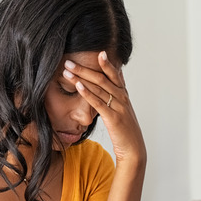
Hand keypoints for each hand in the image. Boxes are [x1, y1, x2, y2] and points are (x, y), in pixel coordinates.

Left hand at [63, 51, 145, 166]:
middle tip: (69, 61)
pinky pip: (98, 103)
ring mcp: (118, 107)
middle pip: (102, 78)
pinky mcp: (113, 118)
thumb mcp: (122, 110)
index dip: (106, 63)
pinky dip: (87, 93)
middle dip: (84, 68)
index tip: (98, 51)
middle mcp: (122, 98)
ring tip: (67, 71)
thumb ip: (117, 95)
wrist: (133, 149)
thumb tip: (115, 79)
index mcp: (124, 95)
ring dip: (81, 78)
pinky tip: (78, 86)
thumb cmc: (125, 130)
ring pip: (98, 88)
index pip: (115, 75)